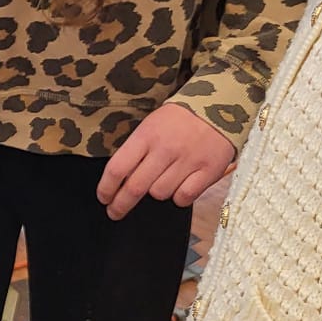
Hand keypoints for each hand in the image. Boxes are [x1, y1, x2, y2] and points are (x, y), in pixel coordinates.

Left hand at [97, 103, 235, 220]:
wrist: (218, 108)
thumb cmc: (178, 120)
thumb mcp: (150, 125)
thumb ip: (136, 151)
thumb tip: (118, 180)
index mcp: (146, 136)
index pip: (117, 168)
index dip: (106, 188)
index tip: (103, 198)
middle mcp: (165, 149)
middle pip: (135, 187)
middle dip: (120, 205)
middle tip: (115, 212)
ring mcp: (187, 161)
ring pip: (160, 194)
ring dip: (156, 192)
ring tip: (163, 179)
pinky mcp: (208, 171)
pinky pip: (184, 197)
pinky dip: (179, 196)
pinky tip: (181, 185)